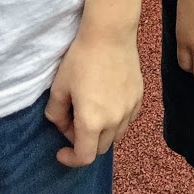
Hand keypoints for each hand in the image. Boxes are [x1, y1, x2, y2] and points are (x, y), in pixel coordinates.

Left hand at [45, 27, 143, 166]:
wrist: (110, 34)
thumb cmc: (81, 58)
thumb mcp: (59, 87)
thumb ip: (55, 114)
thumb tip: (61, 124)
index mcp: (92, 121)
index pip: (84, 157)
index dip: (70, 159)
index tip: (61, 151)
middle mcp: (114, 120)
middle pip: (100, 149)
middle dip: (84, 143)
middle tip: (72, 123)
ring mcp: (130, 109)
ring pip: (116, 136)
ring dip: (101, 133)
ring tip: (90, 112)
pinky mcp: (139, 97)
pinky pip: (127, 120)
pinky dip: (116, 121)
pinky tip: (107, 103)